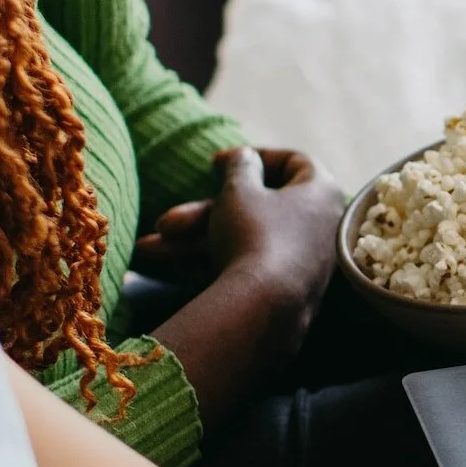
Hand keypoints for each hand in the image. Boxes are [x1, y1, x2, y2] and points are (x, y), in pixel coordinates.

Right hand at [136, 146, 342, 307]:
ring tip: (145, 252)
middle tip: (165, 223)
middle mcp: (317, 228)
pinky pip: (246, 267)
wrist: (265, 310)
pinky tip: (162, 270)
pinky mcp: (286, 291)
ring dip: (192, 243)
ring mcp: (303, 261)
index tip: (217, 162)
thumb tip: (245, 156)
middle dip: (201, 216)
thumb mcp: (240, 191)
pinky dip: (207, 265)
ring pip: (242, 241)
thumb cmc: (255, 234)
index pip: (294, 162)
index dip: (255, 157)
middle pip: (254, 211)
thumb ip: (240, 166)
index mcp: (320, 192)